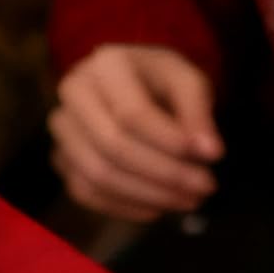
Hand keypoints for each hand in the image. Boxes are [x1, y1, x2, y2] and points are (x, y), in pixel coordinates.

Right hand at [50, 46, 221, 220]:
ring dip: (147, 196)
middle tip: (204, 187)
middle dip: (164, 174)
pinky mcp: (61, 160)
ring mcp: (63, 129)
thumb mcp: (187, 80)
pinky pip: (87, 193)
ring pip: (99, 175)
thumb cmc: (159, 80)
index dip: (171, 141)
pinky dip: (125, 207)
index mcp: (106, 64)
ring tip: (188, 200)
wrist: (127, 85)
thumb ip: (199, 111)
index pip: (133, 113)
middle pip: (113, 147)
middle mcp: (74, 94)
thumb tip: (210, 151)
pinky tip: (158, 208)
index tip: (212, 158)